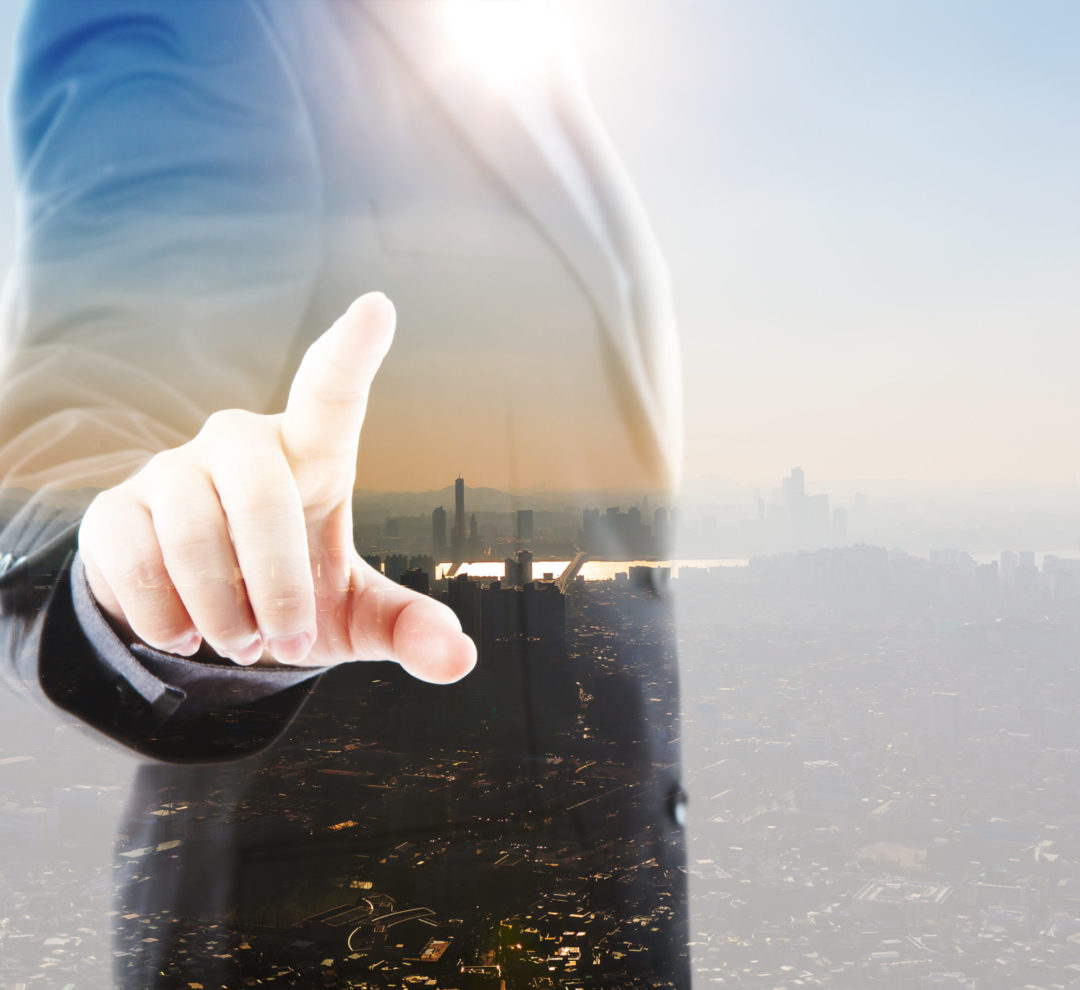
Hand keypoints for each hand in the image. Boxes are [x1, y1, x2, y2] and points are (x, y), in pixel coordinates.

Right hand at [78, 292, 475, 683]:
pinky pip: (133, 559)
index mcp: (310, 456)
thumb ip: (406, 627)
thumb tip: (459, 659)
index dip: (351, 350)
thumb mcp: (354, 616)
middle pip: (261, 495)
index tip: (378, 306)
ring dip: (223, 610)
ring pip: (192, 532)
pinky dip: (165, 616)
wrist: (200, 615)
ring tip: (240, 644)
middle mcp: (240, 445)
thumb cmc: (293, 593)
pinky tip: (183, 634)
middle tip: (287, 644)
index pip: (330, 391)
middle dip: (277, 586)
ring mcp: (172, 472)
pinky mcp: (115, 509)